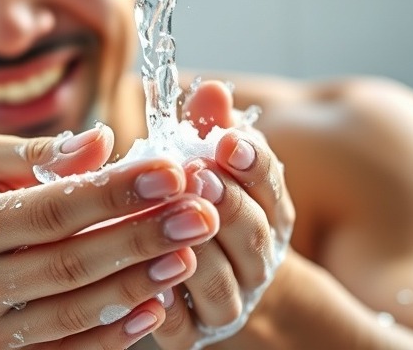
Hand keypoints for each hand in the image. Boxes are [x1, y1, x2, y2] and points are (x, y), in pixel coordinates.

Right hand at [0, 125, 220, 348]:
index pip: (54, 209)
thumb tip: (102, 141)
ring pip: (77, 309)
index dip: (116, 192)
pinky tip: (158, 302)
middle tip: (199, 213)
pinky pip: (71, 347)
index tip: (171, 171)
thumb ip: (38, 154)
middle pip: (73, 262)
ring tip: (188, 254)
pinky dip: (117, 332)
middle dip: (142, 237)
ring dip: (138, 283)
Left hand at [151, 80, 295, 348]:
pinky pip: (180, 326)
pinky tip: (141, 279)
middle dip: (227, 204)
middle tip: (197, 176)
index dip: (252, 164)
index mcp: (267, 216)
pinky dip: (162, 305)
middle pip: (254, 237)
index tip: (226, 141)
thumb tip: (208, 88)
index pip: (271, 188)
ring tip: (167, 223)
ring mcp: (228, 304)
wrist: (218, 296)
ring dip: (195, 252)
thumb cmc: (208, 216)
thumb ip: (210, 130)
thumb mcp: (215, 170)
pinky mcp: (192, 336)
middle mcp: (256, 263)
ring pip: (221, 284)